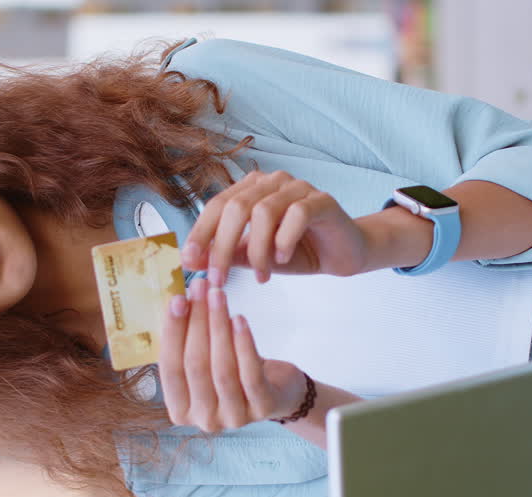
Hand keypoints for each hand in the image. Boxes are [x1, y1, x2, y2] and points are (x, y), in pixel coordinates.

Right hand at [159, 278, 308, 430]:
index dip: (172, 332)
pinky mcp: (262, 409)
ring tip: (219, 295)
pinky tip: (240, 319)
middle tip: (200, 288)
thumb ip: (189, 339)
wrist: (278, 390)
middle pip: (195, 365)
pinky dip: (244, 344)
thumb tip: (180, 298)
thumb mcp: (206, 359)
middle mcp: (203, 420)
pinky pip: (250, 374)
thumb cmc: (234, 370)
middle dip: (196, 321)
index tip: (177, 298)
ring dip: (218, 326)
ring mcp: (233, 418)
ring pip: (221, 368)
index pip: (170, 368)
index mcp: (180, 410)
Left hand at [182, 170, 370, 283]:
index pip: (216, 206)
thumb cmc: (297, 252)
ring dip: (257, 250)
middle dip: (223, 246)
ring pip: (263, 212)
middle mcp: (272, 182)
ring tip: (260, 277)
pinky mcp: (322, 200)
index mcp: (251, 189)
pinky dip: (284, 240)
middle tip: (220, 278)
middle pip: (236, 207)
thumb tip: (191, 262)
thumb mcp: (256, 257)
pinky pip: (297, 214)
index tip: (189, 261)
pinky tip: (282, 259)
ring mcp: (298, 187)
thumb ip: (228, 255)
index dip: (200, 233)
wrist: (342, 254)